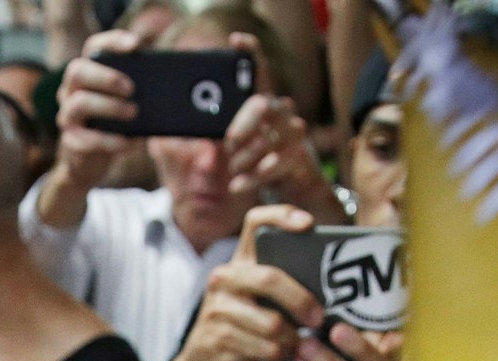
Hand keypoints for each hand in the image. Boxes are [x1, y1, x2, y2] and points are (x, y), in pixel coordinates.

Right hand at [53, 30, 143, 190]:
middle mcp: (70, 90)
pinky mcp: (71, 141)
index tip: (136, 45)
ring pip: (80, 103)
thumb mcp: (125, 104)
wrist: (90, 161)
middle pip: (78, 71)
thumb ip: (139, 91)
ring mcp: (67, 115)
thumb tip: (173, 88)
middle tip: (132, 88)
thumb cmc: (113, 125)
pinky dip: (113, 141)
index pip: (93, 47)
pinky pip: (89, 139)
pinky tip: (131, 143)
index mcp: (87, 73)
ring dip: (110, 107)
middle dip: (106, 77)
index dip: (113, 42)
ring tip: (133, 113)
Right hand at [166, 205, 324, 360]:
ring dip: (293, 338)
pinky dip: (281, 354)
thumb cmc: (247, 326)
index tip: (309, 225)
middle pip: (270, 278)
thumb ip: (286, 286)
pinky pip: (266, 348)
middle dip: (301, 300)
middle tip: (319, 318)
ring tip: (297, 342)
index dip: (282, 217)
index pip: (256, 222)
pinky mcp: (219, 339)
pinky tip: (282, 353)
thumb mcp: (260, 300)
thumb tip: (334, 287)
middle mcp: (225, 278)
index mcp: (240, 261)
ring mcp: (218, 308)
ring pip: (272, 323)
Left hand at [221, 34, 324, 204]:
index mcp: (265, 101)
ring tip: (233, 168)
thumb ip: (224, 129)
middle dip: (241, 125)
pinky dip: (250, 177)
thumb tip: (199, 124)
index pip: (261, 71)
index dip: (251, 52)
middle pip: (261, 105)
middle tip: (228, 142)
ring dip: (243, 158)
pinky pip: (271, 165)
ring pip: (264, 140)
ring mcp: (293, 133)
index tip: (236, 40)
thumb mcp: (241, 140)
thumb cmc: (259, 155)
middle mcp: (282, 111)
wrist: (294, 180)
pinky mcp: (298, 157)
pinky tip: (237, 184)